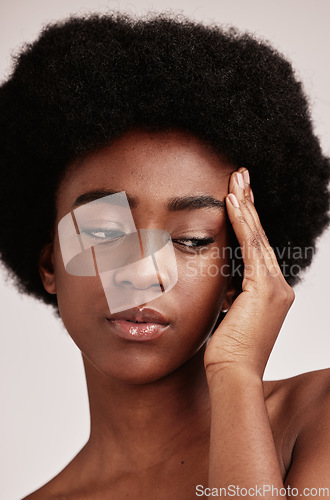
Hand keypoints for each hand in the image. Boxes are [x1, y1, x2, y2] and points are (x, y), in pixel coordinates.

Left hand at [204, 168, 294, 379]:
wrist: (232, 374)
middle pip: (260, 236)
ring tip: (236, 179)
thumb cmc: (226, 350)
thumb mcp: (229, 314)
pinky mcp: (265, 288)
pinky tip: (233, 201)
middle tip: (240, 175)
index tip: (237, 197)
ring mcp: (275, 286)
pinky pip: (251, 247)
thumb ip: (231, 293)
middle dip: (249, 204)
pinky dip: (242, 223)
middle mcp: (278, 285)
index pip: (256, 247)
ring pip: (257, 236)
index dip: (247, 220)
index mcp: (269, 291)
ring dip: (245, 205)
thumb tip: (223, 282)